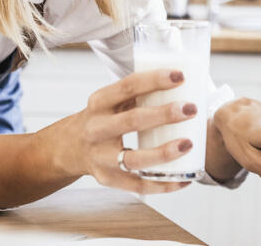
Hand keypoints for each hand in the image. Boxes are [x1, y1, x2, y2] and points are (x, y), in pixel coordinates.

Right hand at [60, 69, 196, 194]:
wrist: (69, 147)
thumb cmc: (102, 119)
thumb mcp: (110, 101)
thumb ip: (137, 94)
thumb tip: (183, 85)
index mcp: (99, 103)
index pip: (127, 87)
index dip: (154, 80)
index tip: (180, 76)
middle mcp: (96, 129)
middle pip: (132, 121)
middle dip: (164, 114)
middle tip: (191, 108)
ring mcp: (100, 157)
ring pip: (134, 158)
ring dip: (163, 153)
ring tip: (188, 144)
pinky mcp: (107, 178)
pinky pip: (138, 185)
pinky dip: (163, 184)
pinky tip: (183, 180)